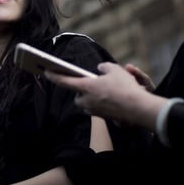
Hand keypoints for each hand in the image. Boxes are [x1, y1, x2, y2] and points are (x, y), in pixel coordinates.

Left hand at [46, 62, 162, 129]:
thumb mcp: (114, 69)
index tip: (46, 72)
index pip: (65, 81)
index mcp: (86, 87)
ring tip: (105, 90)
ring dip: (92, 97)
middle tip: (92, 84)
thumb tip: (100, 70)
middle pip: (78, 96)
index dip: (54, 76)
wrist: (137, 107)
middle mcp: (87, 101)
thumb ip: (104, 67)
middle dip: (82, 91)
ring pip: (88, 103)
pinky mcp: (104, 117)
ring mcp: (95, 110)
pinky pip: (98, 108)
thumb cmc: (124, 87)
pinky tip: (113, 98)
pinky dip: (102, 103)